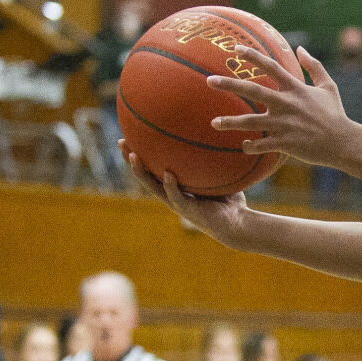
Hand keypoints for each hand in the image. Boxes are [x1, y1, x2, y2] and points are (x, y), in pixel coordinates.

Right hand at [124, 145, 249, 243]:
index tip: (131, 136)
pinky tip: (167, 174)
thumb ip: (213, 161)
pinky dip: (171, 186)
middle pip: (145, 176)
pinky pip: (176, 197)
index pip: (153, 169)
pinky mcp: (188, 211)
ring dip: (141, 172)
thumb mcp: (220, 176)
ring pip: (153, 187)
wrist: (240, 224)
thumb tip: (216, 136)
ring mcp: (178, 204)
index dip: (141, 155)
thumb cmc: (231, 202)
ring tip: (133, 156)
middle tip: (121, 142)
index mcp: (176, 187)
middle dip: (131, 159)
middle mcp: (172, 195)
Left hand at [206, 45, 350, 164]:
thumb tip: (300, 48)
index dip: (253, 56)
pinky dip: (250, 147)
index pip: (271, 67)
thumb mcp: (329, 87)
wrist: (345, 143)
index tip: (235, 49)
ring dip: (231, 122)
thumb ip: (314, 66)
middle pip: (254, 91)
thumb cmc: (336, 114)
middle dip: (230, 85)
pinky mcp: (286, 143)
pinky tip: (243, 146)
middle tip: (209, 81)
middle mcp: (287, 104)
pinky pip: (261, 146)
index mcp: (296, 89)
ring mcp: (285, 125)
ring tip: (214, 122)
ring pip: (251, 122)